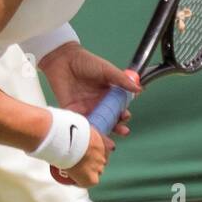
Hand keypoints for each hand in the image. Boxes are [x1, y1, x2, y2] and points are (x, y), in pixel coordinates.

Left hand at [36, 44, 140, 184]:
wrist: (63, 60)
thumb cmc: (85, 62)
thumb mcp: (107, 70)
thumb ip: (121, 80)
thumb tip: (139, 89)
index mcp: (108, 94)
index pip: (119, 108)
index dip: (123, 114)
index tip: (126, 116)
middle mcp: (98, 104)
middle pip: (110, 120)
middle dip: (117, 127)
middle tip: (122, 130)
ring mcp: (86, 109)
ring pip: (97, 126)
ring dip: (104, 134)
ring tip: (110, 141)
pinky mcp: (73, 112)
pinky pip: (82, 125)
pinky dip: (88, 133)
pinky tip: (93, 137)